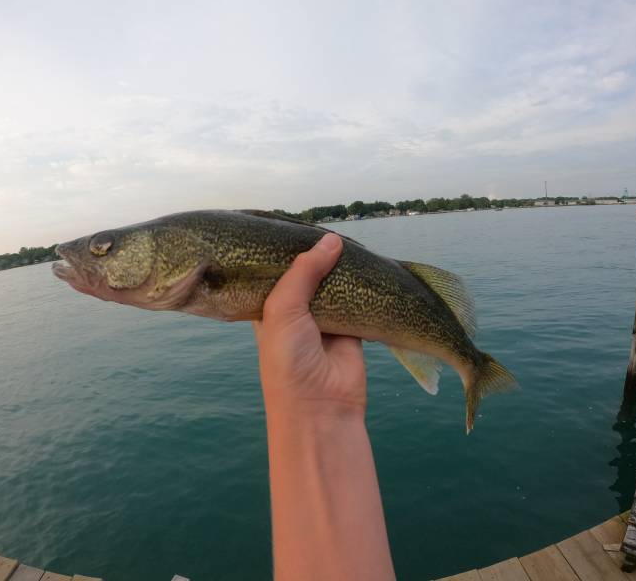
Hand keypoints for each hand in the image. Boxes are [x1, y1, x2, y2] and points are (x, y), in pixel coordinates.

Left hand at [252, 233, 366, 419]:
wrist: (321, 409)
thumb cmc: (288, 360)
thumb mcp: (283, 309)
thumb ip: (303, 271)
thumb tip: (333, 241)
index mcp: (268, 309)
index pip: (274, 273)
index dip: (283, 253)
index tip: (294, 225)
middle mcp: (295, 314)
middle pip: (307, 276)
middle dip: (317, 258)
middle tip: (328, 228)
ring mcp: (324, 322)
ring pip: (334, 287)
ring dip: (342, 271)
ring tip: (351, 242)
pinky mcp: (352, 330)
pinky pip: (359, 302)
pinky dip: (363, 289)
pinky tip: (367, 266)